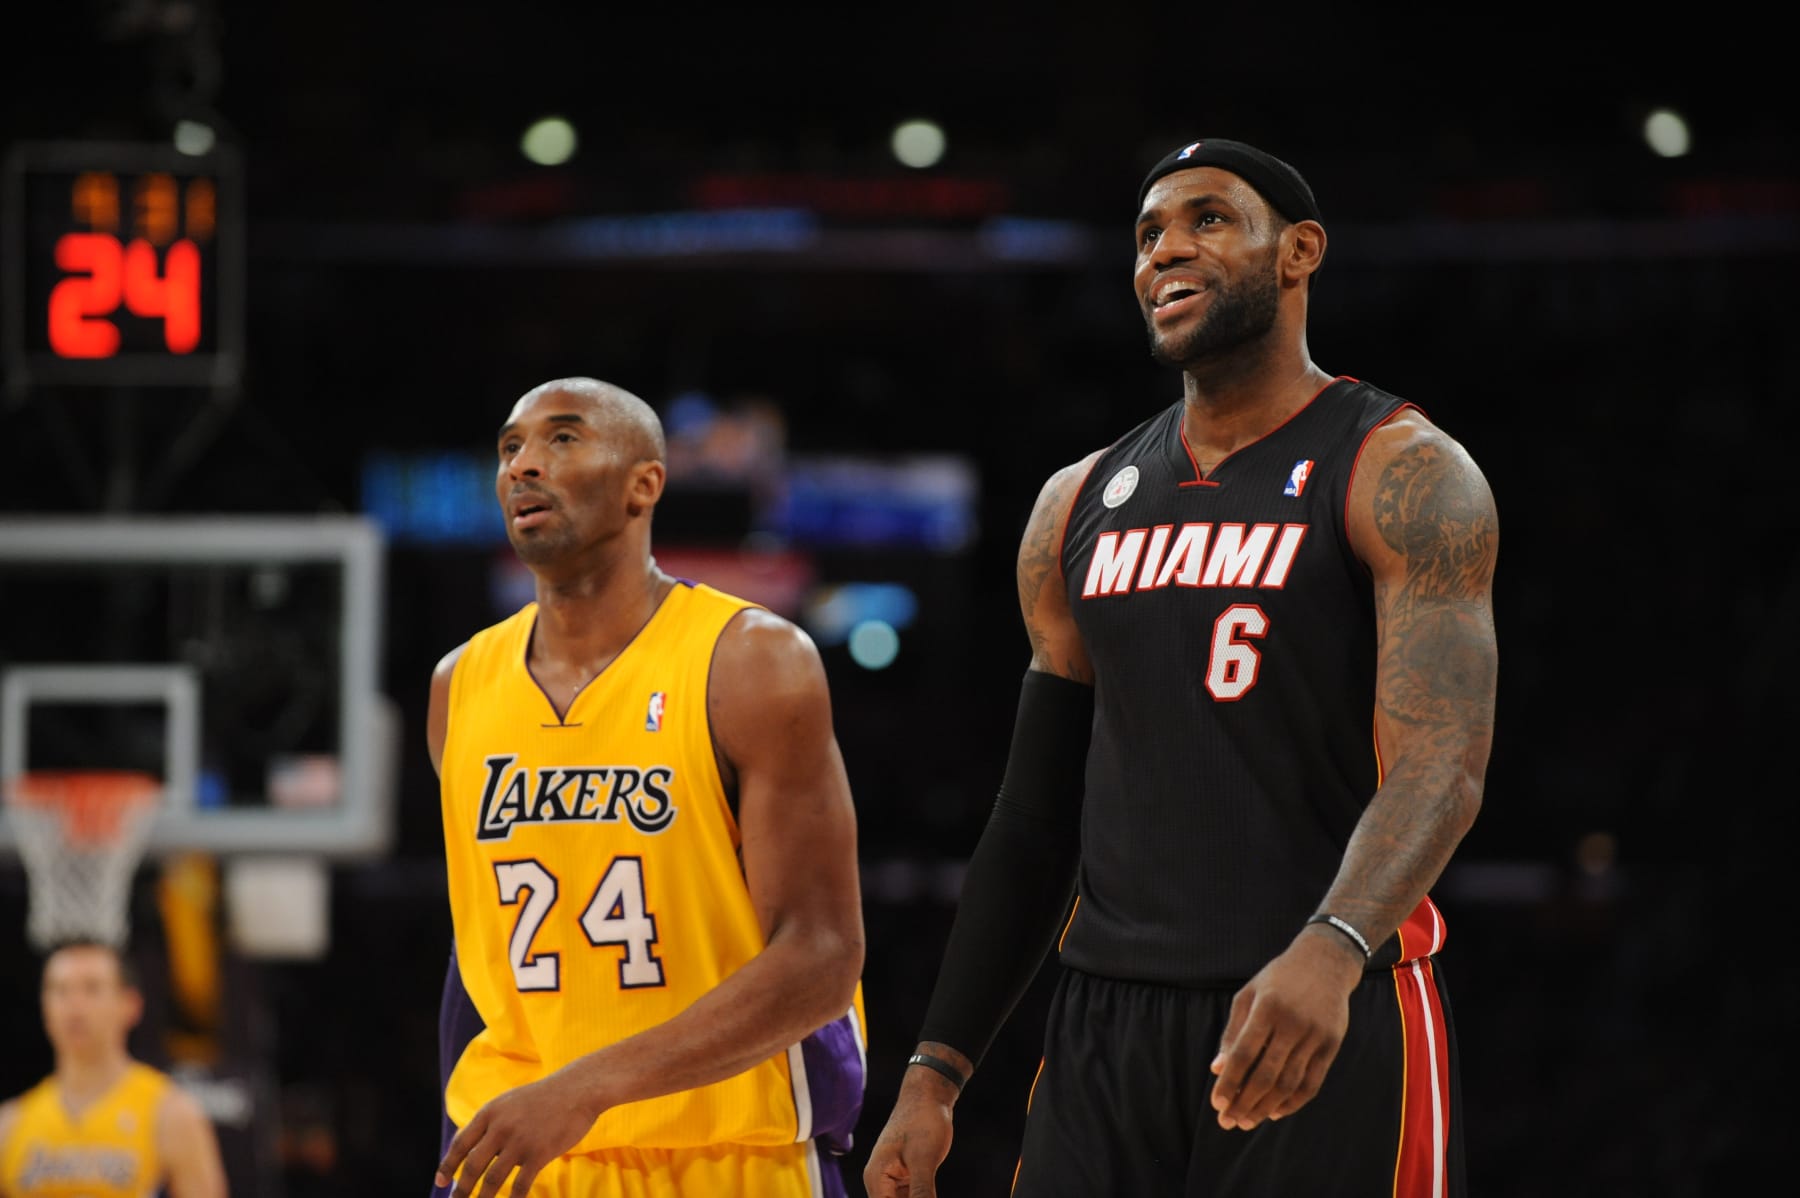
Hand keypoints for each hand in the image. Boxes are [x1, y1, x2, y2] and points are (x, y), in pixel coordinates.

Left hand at [434, 1070, 598, 1196]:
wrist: (578, 1090)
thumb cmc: (545, 1098)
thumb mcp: (511, 1102)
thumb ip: (492, 1123)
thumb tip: (474, 1150)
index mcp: (490, 1112)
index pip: (460, 1143)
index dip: (448, 1166)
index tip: (440, 1183)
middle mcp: (500, 1127)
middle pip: (472, 1165)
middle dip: (461, 1190)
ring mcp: (519, 1140)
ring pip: (492, 1179)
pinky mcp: (539, 1153)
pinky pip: (520, 1184)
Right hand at [861, 1068, 958, 1196]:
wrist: (929, 1095)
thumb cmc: (923, 1121)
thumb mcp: (924, 1160)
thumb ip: (922, 1193)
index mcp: (877, 1179)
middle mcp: (880, 1183)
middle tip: (930, 1197)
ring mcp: (892, 1181)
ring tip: (932, 1195)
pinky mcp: (906, 1177)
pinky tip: (932, 1196)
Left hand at [1208, 929, 1362, 1130]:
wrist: (1326, 961)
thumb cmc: (1278, 979)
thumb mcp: (1248, 995)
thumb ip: (1232, 1032)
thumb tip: (1217, 1068)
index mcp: (1266, 1007)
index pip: (1244, 1054)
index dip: (1229, 1082)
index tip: (1217, 1104)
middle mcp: (1292, 1022)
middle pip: (1266, 1074)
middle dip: (1245, 1102)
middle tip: (1229, 1122)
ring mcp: (1315, 1035)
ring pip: (1289, 1083)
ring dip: (1266, 1107)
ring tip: (1248, 1121)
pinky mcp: (1332, 1045)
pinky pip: (1312, 1082)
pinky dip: (1294, 1102)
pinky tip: (1276, 1111)